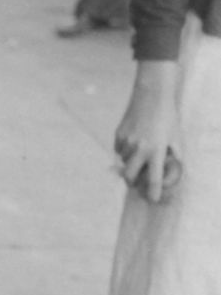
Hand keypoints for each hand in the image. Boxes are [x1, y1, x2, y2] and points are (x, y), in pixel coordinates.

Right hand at [114, 73, 181, 203]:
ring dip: (131, 163)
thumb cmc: (167, 117)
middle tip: (138, 183)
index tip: (153, 199)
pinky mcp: (118, 135)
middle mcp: (139, 148)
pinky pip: (119, 150)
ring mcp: (126, 142)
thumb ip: (173, 158)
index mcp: (156, 150)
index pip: (153, 179)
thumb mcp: (176, 138)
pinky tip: (135, 140)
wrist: (152, 95)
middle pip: (129, 177)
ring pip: (125, 163)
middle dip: (133, 183)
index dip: (153, 193)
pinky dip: (126, 151)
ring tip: (141, 150)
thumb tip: (168, 175)